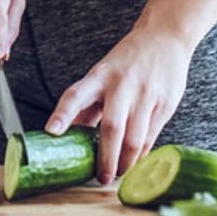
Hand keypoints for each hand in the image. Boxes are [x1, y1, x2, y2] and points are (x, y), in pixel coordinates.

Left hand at [43, 29, 192, 184]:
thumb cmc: (128, 61)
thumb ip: (87, 104)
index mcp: (99, 76)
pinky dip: (142, 155)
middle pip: (111, 127)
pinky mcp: (165, 104)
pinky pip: (151, 137)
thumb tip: (67, 133)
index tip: (51, 131)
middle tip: (101, 178)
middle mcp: (121, 85)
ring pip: (134, 138)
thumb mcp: (102, 74)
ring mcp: (145, 95)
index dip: (62, 113)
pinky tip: (136, 163)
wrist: (165, 37)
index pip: (75, 95)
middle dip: (105, 158)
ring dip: (126, 163)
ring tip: (118, 174)